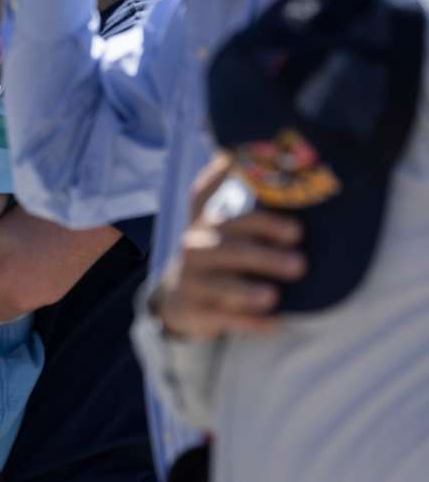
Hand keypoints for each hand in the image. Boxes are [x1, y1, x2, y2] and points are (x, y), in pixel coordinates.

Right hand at [156, 155, 305, 339]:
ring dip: (247, 290)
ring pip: (221, 284)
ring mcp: (192, 279)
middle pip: (228, 246)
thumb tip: (269, 156)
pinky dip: (248, 323)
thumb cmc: (220, 253)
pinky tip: (274, 324)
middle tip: (299, 260)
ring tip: (273, 295)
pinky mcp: (195, 309)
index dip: (243, 199)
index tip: (288, 219)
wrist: (182, 298)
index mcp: (208, 221)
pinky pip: (223, 318)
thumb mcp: (225, 225)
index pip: (215, 201)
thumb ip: (246, 196)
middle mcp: (196, 246)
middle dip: (263, 252)